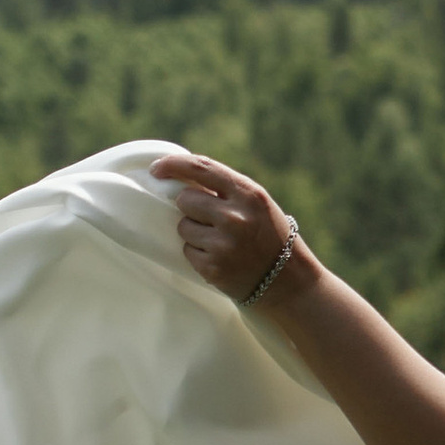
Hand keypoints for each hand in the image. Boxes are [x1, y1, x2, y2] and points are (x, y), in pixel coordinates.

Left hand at [159, 152, 298, 305]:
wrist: (288, 281)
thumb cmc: (268, 235)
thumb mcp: (256, 204)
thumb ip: (224, 189)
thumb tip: (179, 179)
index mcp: (248, 194)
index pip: (201, 168)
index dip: (173, 164)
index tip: (156, 169)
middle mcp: (235, 217)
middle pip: (185, 199)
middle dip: (190, 207)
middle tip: (209, 218)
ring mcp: (223, 244)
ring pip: (183, 226)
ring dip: (194, 232)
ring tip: (220, 241)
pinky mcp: (213, 267)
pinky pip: (187, 250)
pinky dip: (198, 253)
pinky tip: (220, 258)